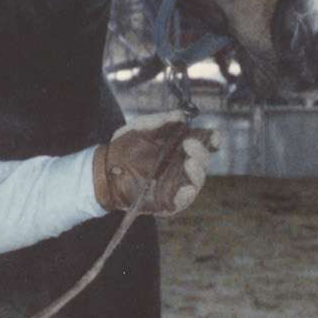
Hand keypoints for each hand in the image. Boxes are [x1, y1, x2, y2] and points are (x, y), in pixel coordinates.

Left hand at [93, 111, 219, 215]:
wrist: (104, 169)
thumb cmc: (124, 146)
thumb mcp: (140, 127)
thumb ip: (160, 121)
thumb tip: (181, 116)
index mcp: (180, 147)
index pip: (204, 143)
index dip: (212, 140)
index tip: (213, 136)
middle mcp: (182, 165)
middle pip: (203, 161)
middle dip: (201, 153)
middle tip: (189, 144)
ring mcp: (176, 184)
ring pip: (196, 182)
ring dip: (197, 172)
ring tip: (189, 162)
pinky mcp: (167, 201)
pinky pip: (182, 201)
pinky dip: (186, 195)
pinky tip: (185, 188)